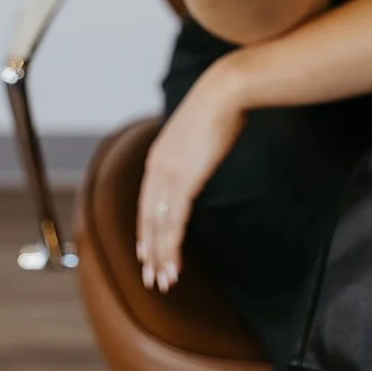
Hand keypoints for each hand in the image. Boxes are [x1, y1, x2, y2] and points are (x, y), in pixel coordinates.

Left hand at [135, 58, 246, 292]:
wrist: (225, 89)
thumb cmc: (220, 106)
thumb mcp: (199, 131)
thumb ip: (194, 149)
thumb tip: (202, 154)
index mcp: (160, 156)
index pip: (147, 202)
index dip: (146, 230)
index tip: (146, 252)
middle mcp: (158, 167)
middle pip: (148, 219)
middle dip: (150, 251)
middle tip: (152, 278)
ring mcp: (168, 174)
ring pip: (159, 226)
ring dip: (161, 256)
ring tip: (163, 281)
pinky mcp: (183, 179)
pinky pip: (173, 222)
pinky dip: (171, 247)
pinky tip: (173, 265)